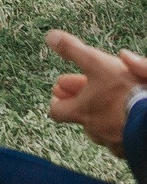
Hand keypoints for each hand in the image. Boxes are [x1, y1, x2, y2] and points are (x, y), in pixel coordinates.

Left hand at [46, 30, 146, 151]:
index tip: (61, 91)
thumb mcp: (97, 64)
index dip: (58, 101)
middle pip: (82, 119)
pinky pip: (122, 139)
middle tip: (90, 92)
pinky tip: (129, 118)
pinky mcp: (131, 148)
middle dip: (84, 105)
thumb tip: (51, 36)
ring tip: (112, 103)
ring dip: (104, 117)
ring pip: (103, 130)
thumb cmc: (126, 92)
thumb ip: (73, 50)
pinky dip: (122, 129)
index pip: (56, 112)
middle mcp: (95, 131)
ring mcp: (115, 142)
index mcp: (81, 112)